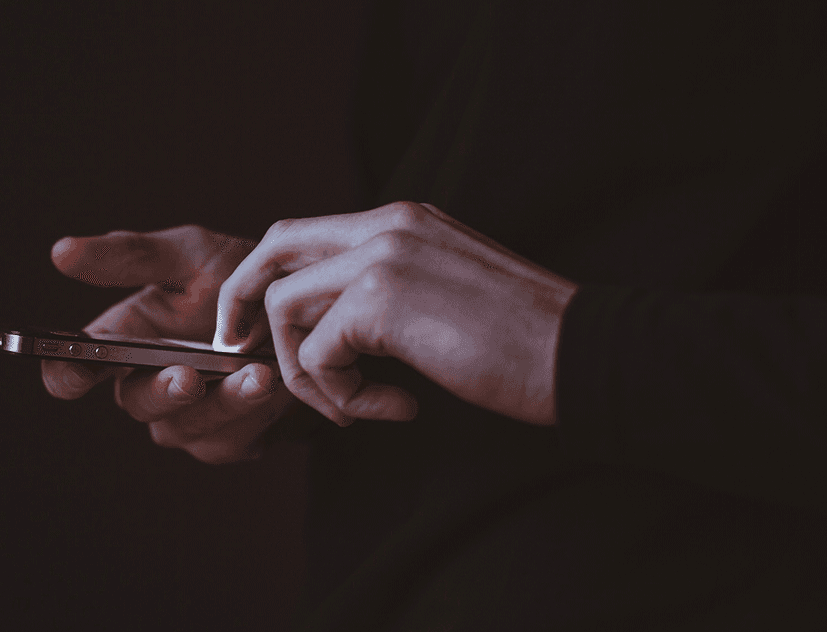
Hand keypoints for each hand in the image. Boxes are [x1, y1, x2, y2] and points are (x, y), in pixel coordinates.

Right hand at [42, 225, 297, 463]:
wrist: (309, 312)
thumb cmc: (241, 278)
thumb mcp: (191, 254)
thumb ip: (131, 256)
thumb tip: (61, 252)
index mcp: (124, 340)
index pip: (74, 368)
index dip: (66, 374)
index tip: (75, 370)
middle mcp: (147, 384)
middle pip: (134, 403)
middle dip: (161, 391)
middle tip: (188, 376)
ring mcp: (185, 418)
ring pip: (183, 426)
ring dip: (221, 403)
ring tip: (256, 373)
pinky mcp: (225, 441)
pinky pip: (227, 440)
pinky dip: (252, 413)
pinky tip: (275, 383)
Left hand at [214, 202, 577, 425]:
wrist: (586, 354)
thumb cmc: (526, 340)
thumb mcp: (446, 292)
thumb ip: (390, 290)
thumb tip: (333, 327)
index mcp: (403, 220)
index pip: (304, 234)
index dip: (268, 280)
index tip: (258, 328)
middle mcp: (387, 225)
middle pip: (274, 248)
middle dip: (242, 302)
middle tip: (240, 350)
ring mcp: (382, 256)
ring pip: (285, 306)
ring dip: (306, 372)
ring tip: (355, 406)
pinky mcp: (382, 300)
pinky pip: (318, 354)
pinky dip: (341, 396)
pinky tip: (394, 408)